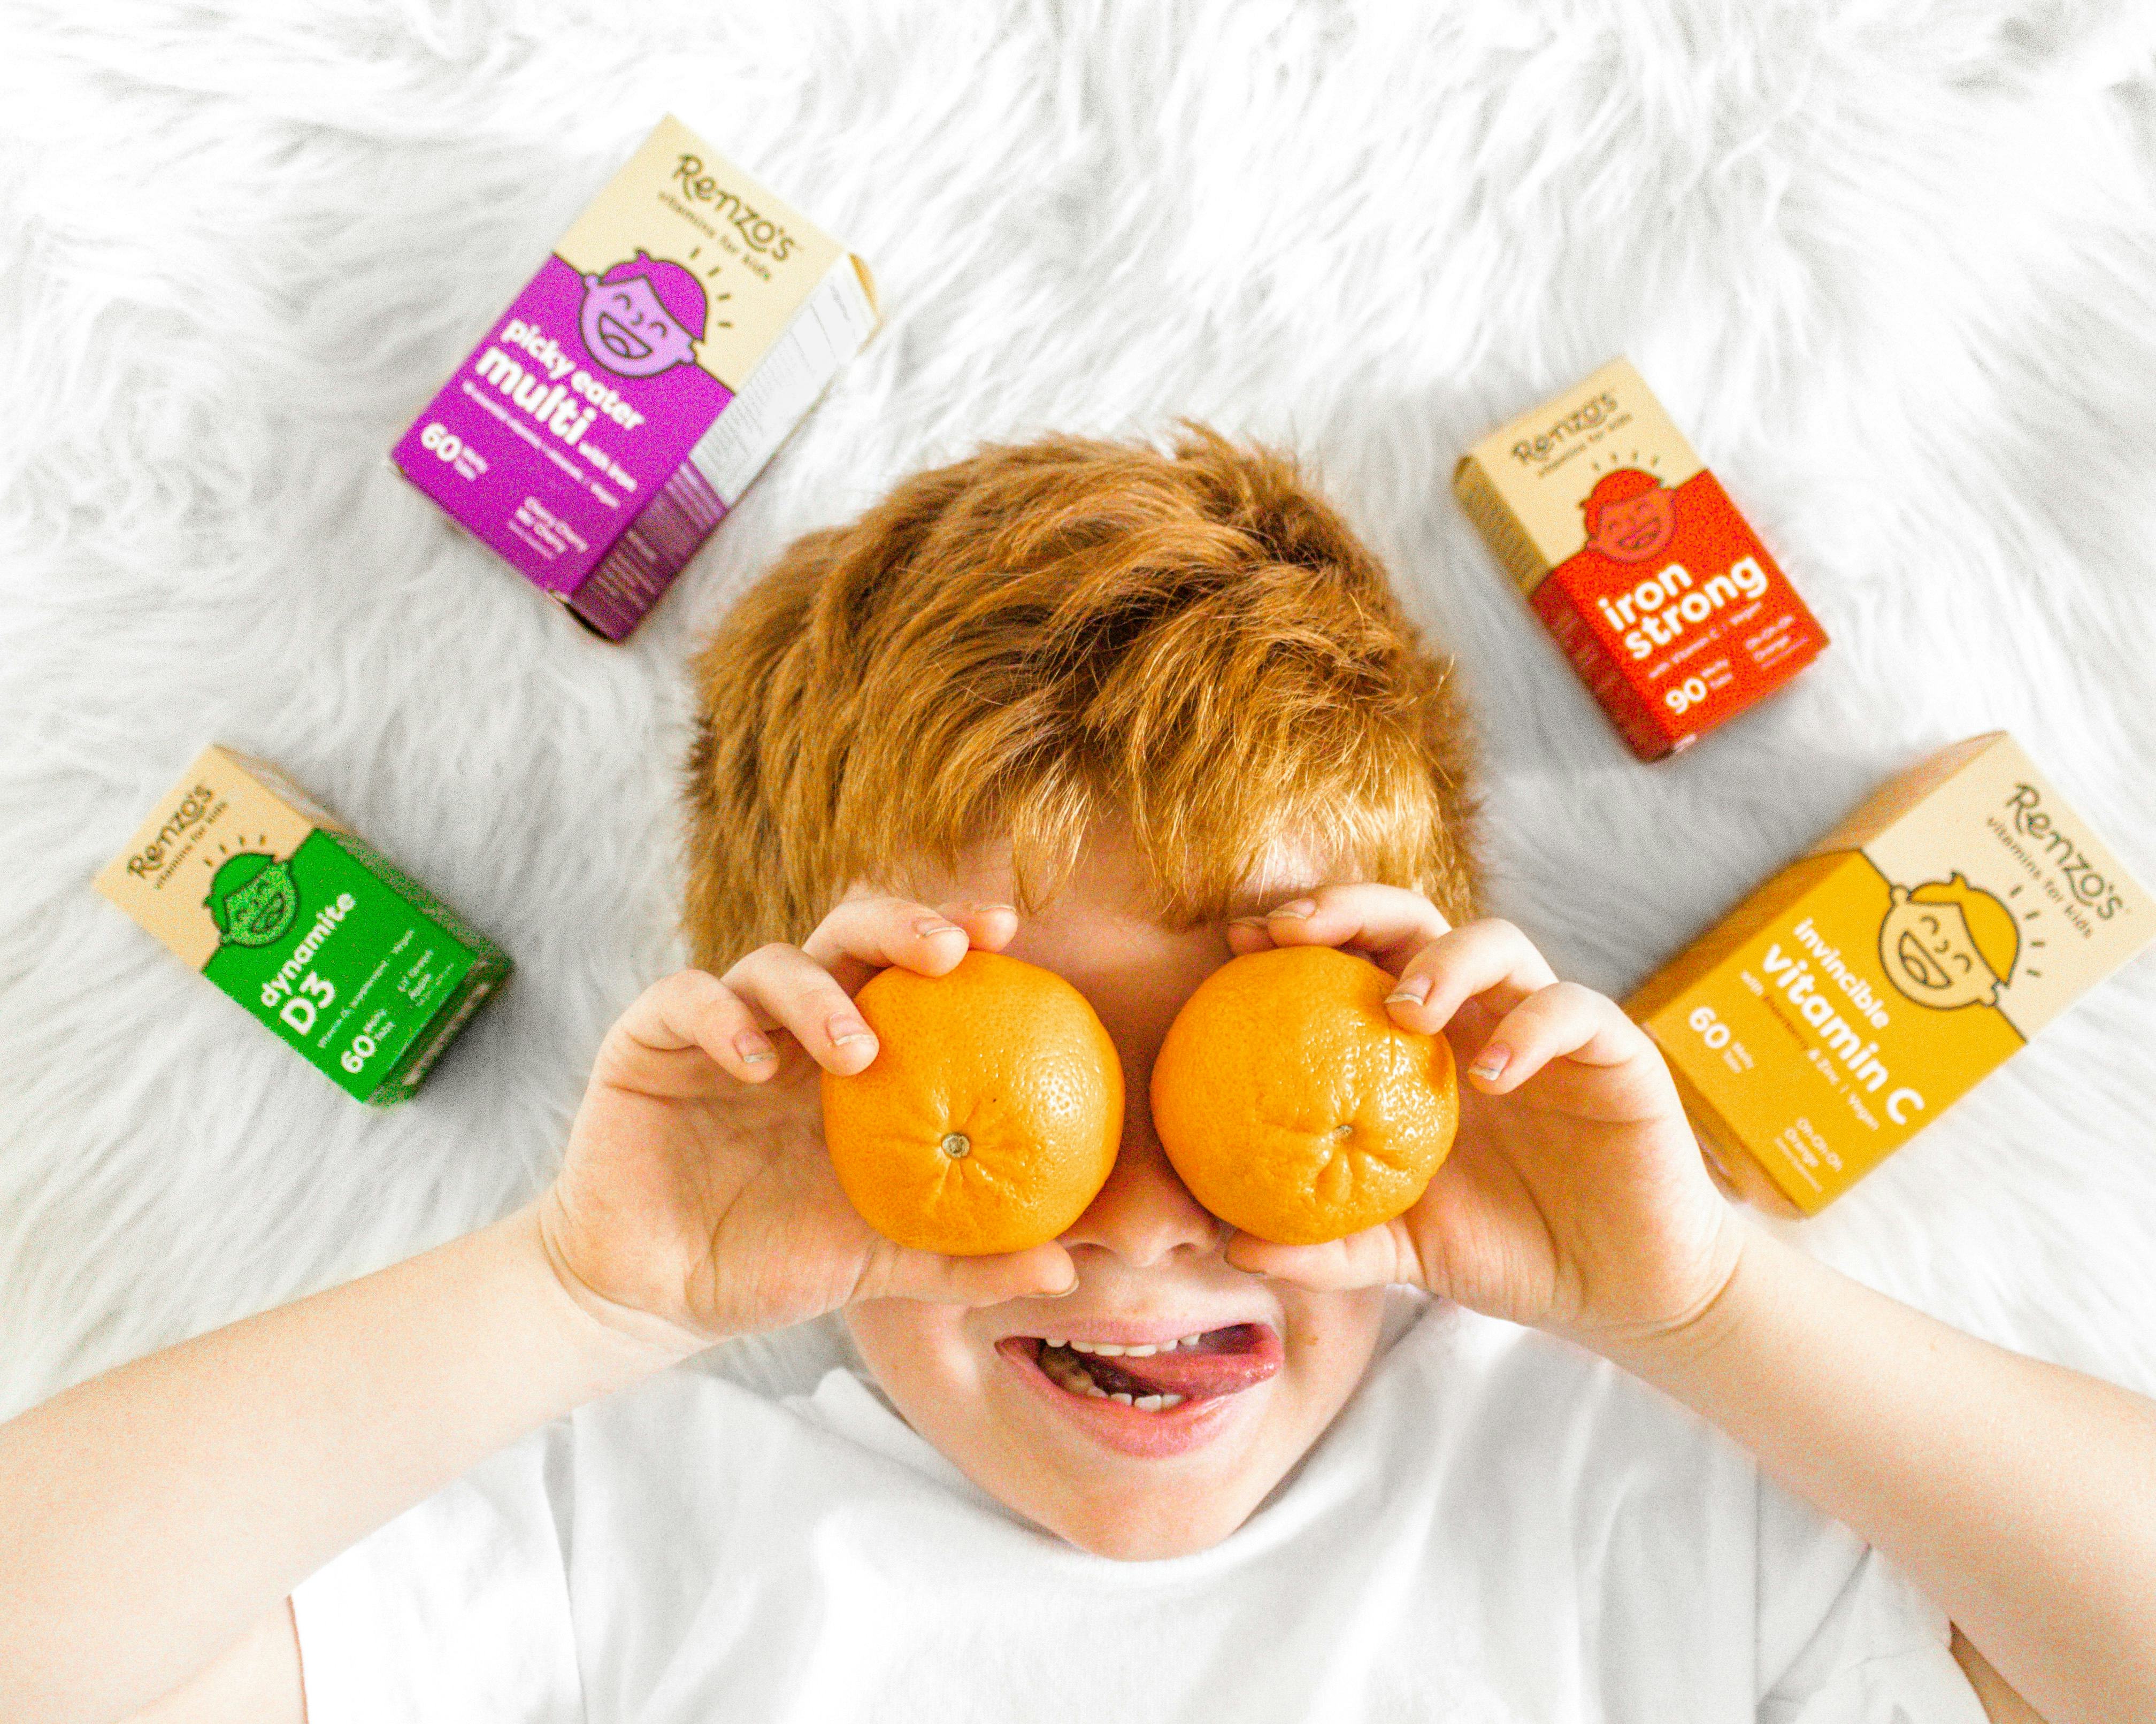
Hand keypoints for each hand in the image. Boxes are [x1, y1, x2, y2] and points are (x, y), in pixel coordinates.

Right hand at [536, 899, 1078, 1354]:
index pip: (910, 970)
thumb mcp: (881, 1262)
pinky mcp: (651, 1040)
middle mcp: (792, 1024)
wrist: (656, 1295)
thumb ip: (968, 1259)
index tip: (1006, 929)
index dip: (954, 934)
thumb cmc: (774, 1263)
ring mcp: (722, 1027)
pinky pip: (687, 1000)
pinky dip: (723, 1017)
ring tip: (856, 1051)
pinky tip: (755, 1061)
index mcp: (853, 1052)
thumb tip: (1065, 1273)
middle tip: (947, 953)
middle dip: (900, 925)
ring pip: (772, 963)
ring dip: (819, 996)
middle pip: (849, 935)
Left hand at [1219, 889, 1745, 1353]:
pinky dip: (1530, 1028)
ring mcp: (1546, 1026)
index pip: (1356, 956)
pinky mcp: (1616, 1051)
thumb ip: (1323, 1246)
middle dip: (1353, 907)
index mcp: (1420, 1043)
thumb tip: (1234, 1247)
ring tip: (1404, 1009)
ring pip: (1499, 942)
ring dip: (1443, 961)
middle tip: (1296, 933)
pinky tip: (1488, 1073)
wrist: (1617, 1289)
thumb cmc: (1502, 1249)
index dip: (1302, 935)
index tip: (1241, 944)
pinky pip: (1575, 1009)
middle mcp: (1479, 1015)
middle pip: (1415, 919)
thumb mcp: (1398, 1250)